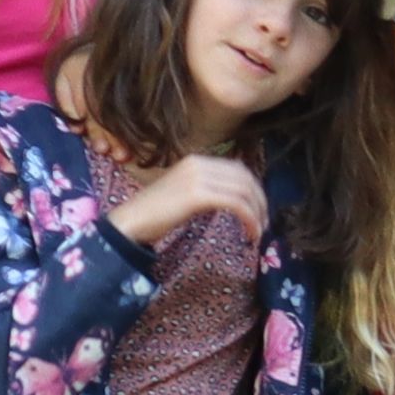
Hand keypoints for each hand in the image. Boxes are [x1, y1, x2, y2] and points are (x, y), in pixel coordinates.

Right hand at [105, 153, 270, 251]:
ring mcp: (198, 177)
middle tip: (263, 224)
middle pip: (245, 178)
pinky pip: (236, 204)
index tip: (259, 210)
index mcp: (197, 160)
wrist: (130, 221)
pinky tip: (250, 233)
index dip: (254, 190)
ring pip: (244, 191)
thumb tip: (235, 198)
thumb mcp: (186, 193)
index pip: (238, 169)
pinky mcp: (198, 194)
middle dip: (260, 202)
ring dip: (257, 213)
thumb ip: (208, 189)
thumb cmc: (155, 213)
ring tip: (257, 232)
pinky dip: (249, 218)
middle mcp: (199, 163)